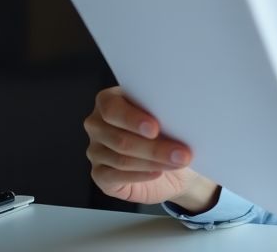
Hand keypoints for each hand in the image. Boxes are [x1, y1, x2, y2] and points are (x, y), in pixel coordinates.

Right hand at [83, 86, 218, 210]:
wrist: (173, 165)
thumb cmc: (169, 132)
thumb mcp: (169, 118)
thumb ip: (164, 114)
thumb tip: (177, 119)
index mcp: (109, 100)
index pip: (111, 108)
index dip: (132, 119)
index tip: (155, 129)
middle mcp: (97, 124)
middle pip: (120, 138)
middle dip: (154, 147)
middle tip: (181, 153)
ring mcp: (95, 150)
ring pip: (122, 159)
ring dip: (154, 162)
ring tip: (178, 162)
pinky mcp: (99, 174)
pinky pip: (117, 176)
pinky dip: (141, 175)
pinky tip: (158, 172)